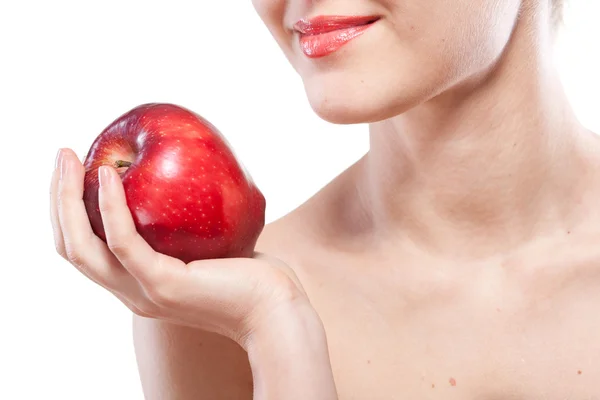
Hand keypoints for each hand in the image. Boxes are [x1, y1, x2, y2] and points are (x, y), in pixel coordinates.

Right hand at [50, 148, 307, 345]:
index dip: (71, 212)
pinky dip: (110, 206)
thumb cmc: (252, 277)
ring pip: (82, 246)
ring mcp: (143, 291)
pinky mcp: (163, 284)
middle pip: (72, 247)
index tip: (76, 171)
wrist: (277, 312)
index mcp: (138, 284)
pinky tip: (109, 175)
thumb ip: (187, 226)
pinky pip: (123, 241)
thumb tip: (187, 183)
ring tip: (70, 158)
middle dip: (58, 199)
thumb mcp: (210, 247)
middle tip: (64, 155)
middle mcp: (131, 292)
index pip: (87, 251)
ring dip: (68, 199)